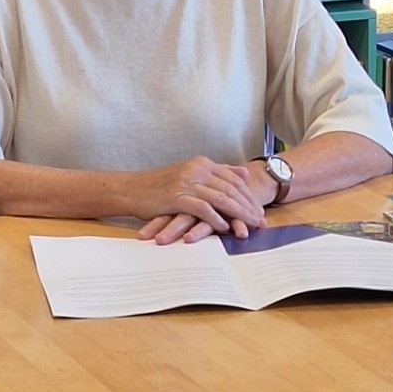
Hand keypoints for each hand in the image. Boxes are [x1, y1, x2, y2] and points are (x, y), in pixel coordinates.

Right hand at [130, 157, 264, 244]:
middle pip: (231, 189)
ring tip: (249, 226)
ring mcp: (187, 182)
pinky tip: (224, 227)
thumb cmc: (160, 185)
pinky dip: (215, 218)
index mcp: (202, 163)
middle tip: (261, 221)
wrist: (131, 189)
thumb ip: (218, 172)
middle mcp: (197, 169)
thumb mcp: (191, 174)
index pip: (233, 180)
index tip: (260, 210)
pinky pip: (202, 208)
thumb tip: (244, 173)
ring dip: (237, 214)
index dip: (249, 196)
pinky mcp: (177, 196)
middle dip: (248, 206)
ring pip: (221, 198)